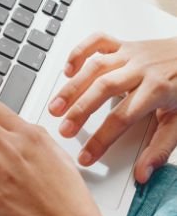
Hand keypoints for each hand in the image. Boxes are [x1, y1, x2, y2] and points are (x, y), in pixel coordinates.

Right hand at [48, 33, 176, 182]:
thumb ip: (160, 149)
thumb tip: (143, 174)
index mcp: (156, 90)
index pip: (122, 118)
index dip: (101, 139)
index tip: (86, 156)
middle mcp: (140, 69)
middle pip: (103, 89)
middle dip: (80, 110)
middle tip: (64, 129)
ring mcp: (130, 54)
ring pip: (95, 67)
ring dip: (72, 86)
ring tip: (56, 105)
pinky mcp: (124, 45)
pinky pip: (98, 41)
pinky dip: (80, 52)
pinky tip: (69, 69)